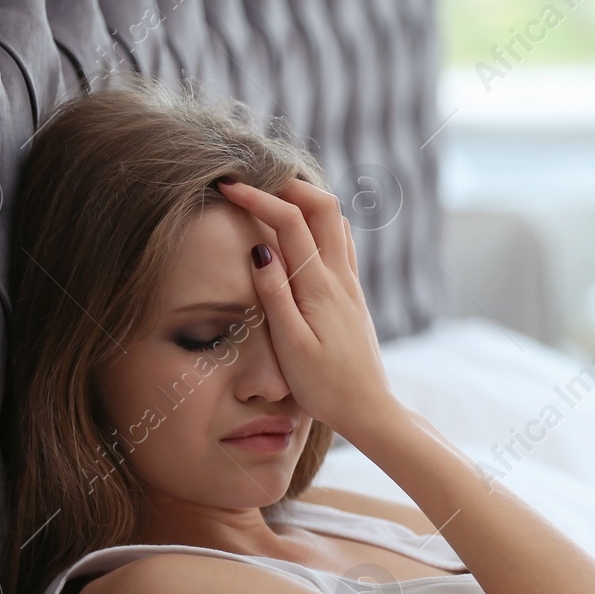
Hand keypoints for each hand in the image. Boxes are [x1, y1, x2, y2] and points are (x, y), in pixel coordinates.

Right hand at [218, 177, 395, 436]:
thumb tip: (259, 250)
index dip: (257, 198)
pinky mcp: (354, 295)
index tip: (226, 187)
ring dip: (307, 202)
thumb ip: (275, 295)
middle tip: (253, 184)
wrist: (368, 409)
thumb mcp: (290, 345)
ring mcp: (351, 284)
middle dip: (288, 186)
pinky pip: (342, 243)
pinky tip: (302, 234)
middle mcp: (341, 277)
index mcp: (320, 286)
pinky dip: (321, 224)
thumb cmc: (325, 385)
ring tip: (273, 200)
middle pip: (324, 206)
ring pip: (336, 222)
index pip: (289, 221)